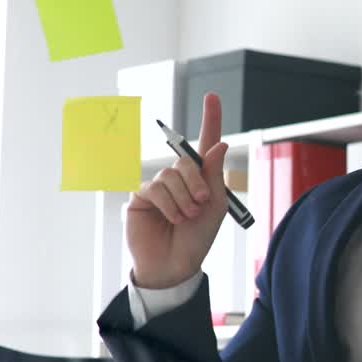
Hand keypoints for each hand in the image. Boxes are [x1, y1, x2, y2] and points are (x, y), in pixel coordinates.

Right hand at [126, 92, 229, 288]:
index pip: (205, 143)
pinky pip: (154, 188)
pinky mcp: (140, 196)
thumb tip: (220, 143)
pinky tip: (172, 218)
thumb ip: (214, 175)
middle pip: (186, 160)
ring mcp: (158, 186)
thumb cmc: (197, 237)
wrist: (176, 264)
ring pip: (170, 175)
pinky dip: (168, 204)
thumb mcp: (215, 207)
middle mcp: (179, 177)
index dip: (210, 119)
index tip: (213, 96)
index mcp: (201, 178)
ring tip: (186, 217)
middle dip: (197, 181)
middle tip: (201, 204)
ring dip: (183, 198)